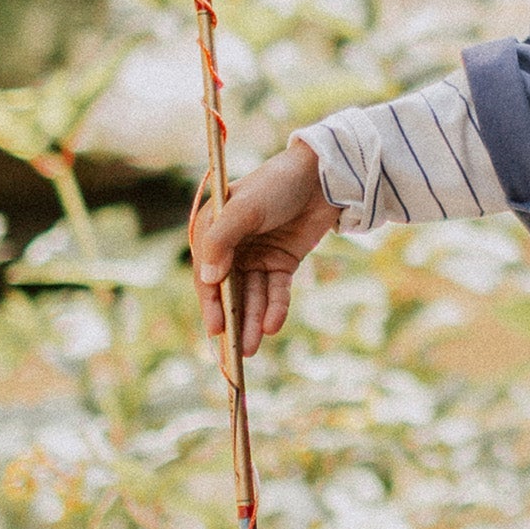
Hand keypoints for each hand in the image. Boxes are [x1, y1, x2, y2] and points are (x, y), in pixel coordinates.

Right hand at [189, 139, 341, 357]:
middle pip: (229, 290)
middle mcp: (232, 246)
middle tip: (234, 351)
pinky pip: (276, 291)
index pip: (207, 273)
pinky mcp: (283, 262)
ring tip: (252, 348)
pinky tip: (272, 326)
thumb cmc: (276, 184)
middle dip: (232, 320)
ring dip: (252, 321)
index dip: (210, 302)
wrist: (322, 177)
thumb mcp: (244, 209)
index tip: (215, 328)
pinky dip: (275, 308)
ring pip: (253, 295)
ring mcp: (258, 255)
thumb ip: (222, 240)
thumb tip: (209, 279)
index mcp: (212, 230)